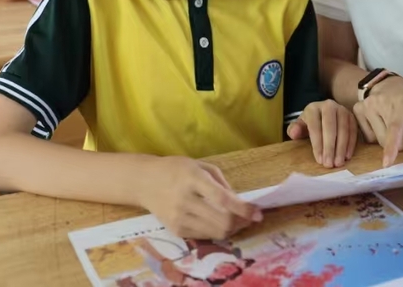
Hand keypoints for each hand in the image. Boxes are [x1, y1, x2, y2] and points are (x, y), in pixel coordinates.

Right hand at [139, 156, 261, 238]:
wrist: (144, 182)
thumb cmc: (175, 169)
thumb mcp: (199, 166)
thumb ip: (221, 183)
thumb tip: (239, 202)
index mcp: (192, 178)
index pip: (221, 199)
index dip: (243, 209)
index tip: (258, 213)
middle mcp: (185, 200)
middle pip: (221, 221)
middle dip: (241, 222)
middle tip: (250, 218)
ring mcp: (179, 218)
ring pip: (215, 232)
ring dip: (232, 229)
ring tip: (238, 221)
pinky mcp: (176, 230)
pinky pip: (204, 236)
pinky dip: (217, 231)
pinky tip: (219, 222)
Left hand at [286, 99, 357, 167]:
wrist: (322, 115)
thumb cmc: (309, 124)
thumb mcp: (299, 126)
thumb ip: (294, 130)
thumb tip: (294, 133)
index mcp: (313, 108)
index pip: (315, 126)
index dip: (317, 144)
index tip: (319, 160)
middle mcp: (329, 106)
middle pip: (330, 127)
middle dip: (330, 147)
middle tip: (329, 164)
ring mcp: (342, 110)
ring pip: (343, 129)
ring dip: (341, 148)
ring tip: (338, 163)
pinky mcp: (352, 116)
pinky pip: (353, 130)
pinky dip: (350, 144)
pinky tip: (347, 156)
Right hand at [352, 77, 402, 166]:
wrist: (388, 82)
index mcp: (402, 103)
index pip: (395, 127)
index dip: (392, 146)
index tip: (387, 162)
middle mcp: (380, 102)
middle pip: (389, 140)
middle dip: (401, 141)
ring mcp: (366, 105)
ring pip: (378, 141)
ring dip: (389, 138)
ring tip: (393, 122)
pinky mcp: (357, 110)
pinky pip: (369, 137)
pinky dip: (377, 134)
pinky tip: (381, 121)